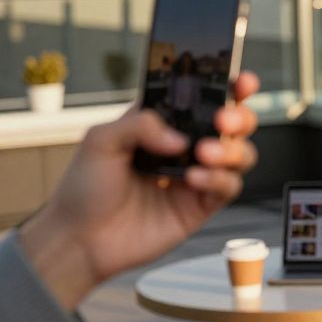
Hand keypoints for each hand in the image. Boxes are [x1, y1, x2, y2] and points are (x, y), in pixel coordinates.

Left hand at [19, 73, 260, 308]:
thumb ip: (140, 124)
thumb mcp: (100, 141)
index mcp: (163, 123)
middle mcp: (185, 147)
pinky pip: (229, 187)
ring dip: (232, 149)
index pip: (203, 97)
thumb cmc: (84, 188)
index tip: (242, 82)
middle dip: (239, 116)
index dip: (228, 87)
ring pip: (240, 154)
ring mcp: (197, 176)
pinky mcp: (201, 206)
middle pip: (233, 123)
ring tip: (206, 154)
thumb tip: (179, 138)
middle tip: (222, 120)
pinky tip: (194, 180)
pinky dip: (219, 180)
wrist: (80, 240)